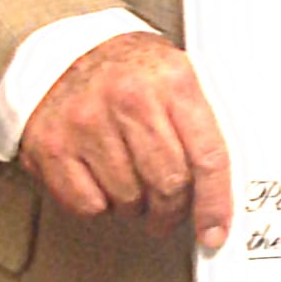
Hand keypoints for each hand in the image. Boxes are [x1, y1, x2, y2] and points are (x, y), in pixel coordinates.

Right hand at [18, 32, 232, 248]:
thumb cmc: (132, 71)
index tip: (216, 232)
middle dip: (173, 210)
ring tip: (133, 183)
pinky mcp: (50, 145)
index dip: (215, 203)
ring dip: (136, 205)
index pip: (207, 156)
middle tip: (169, 210)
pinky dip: (100, 204)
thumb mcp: (179, 77)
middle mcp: (129, 100)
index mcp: (173, 81)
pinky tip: (103, 181)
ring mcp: (86, 123)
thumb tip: (230, 187)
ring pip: (128, 198)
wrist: (67, 49)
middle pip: (168, 184)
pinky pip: (87, 204)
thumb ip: (204, 124)